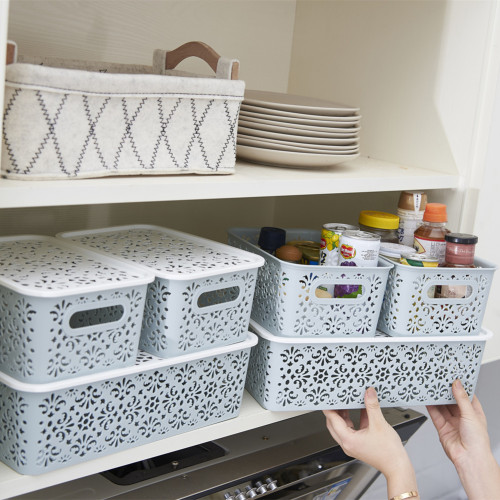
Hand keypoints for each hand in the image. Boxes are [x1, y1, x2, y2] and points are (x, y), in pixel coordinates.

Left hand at [323, 387, 418, 499]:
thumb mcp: (379, 424)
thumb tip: (369, 393)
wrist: (397, 467)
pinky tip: (361, 411)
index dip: (329, 408)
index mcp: (348, 440)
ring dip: (344, 415)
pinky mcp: (359, 445)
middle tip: (336, 399)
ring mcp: (353, 445)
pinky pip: (352, 429)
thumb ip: (372, 406)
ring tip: (347, 403)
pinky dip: (354, 420)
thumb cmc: (388, 452)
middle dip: (335, 411)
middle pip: (334, 424)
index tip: (327, 399)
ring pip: (342, 427)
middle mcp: (347, 444)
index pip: (332, 420)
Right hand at [427, 379, 499, 499]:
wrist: (469, 459)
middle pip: (452, 400)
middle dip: (445, 391)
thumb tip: (457, 384)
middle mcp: (463, 417)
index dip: (460, 386)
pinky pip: (434, 413)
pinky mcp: (442, 427)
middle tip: (439, 380)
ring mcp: (452, 422)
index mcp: (474, 413)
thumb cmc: (478, 442)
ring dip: (437, 398)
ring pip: (442, 406)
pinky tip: (427, 399)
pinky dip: (430, 406)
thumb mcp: (471, 414)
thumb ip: (461, 399)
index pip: (466, 395)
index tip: (453, 377)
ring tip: (431, 387)